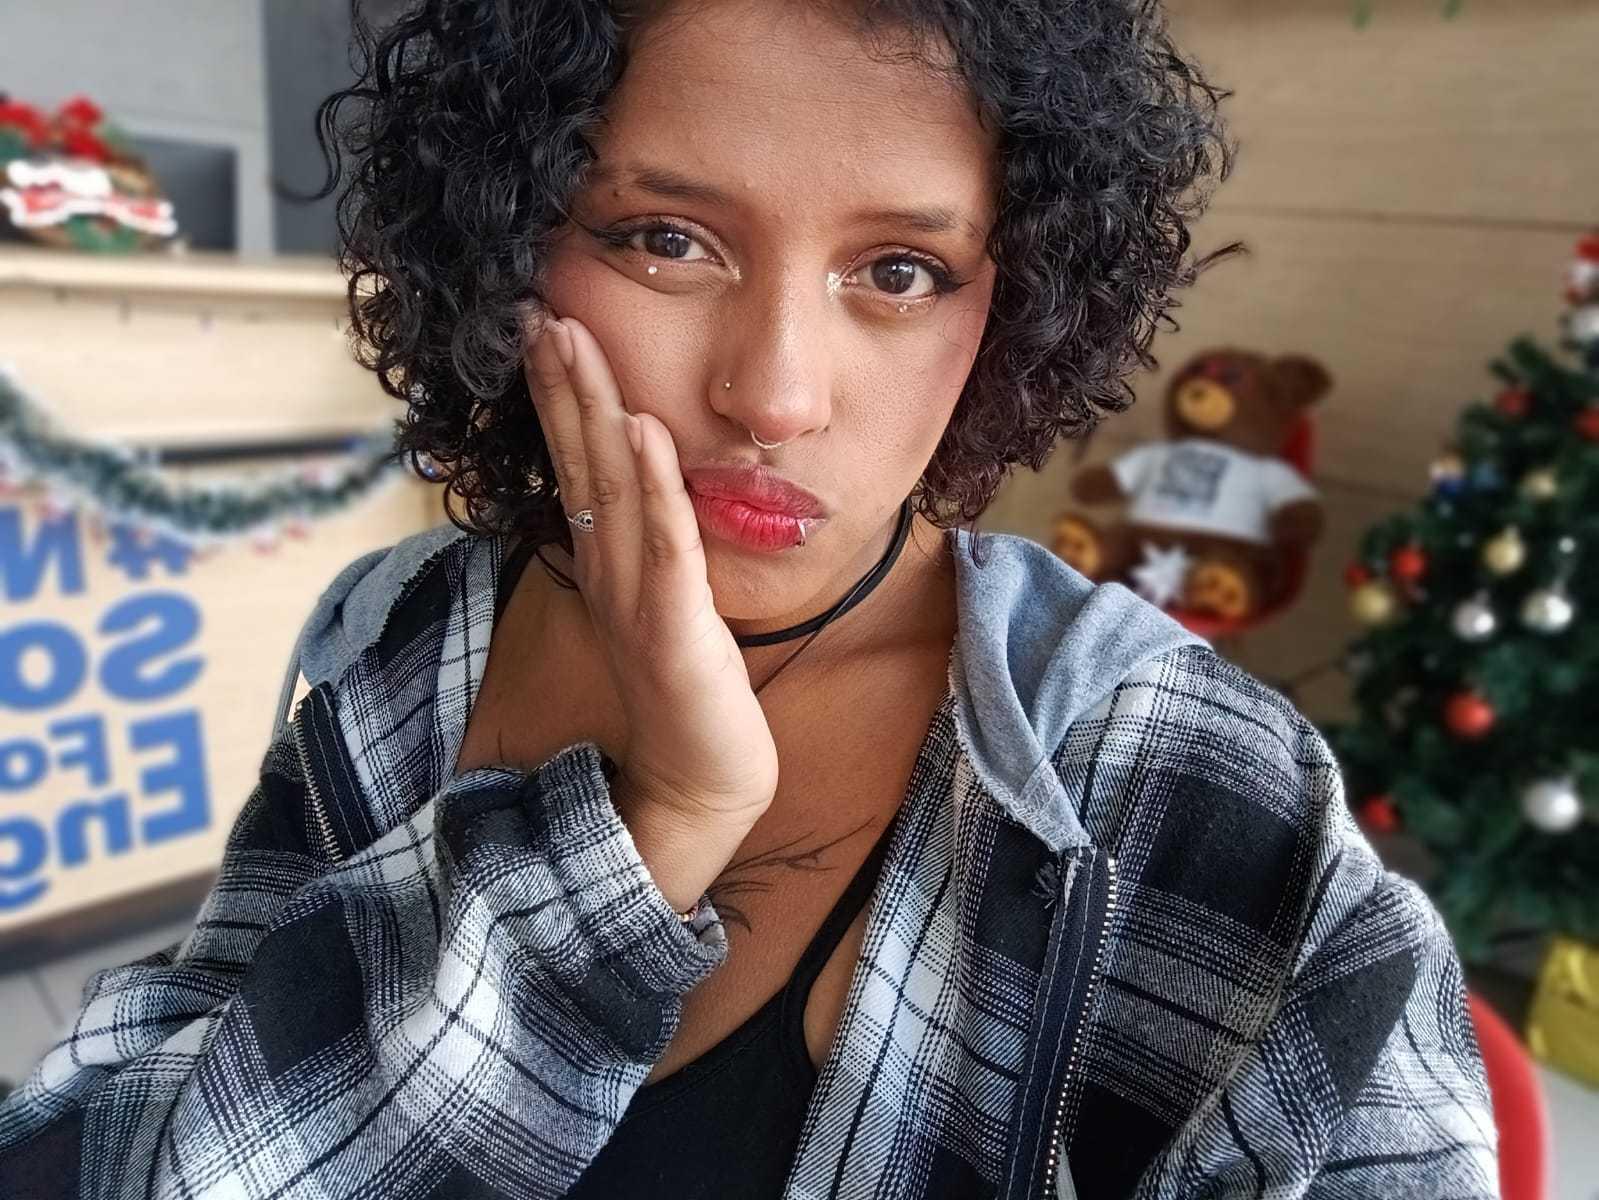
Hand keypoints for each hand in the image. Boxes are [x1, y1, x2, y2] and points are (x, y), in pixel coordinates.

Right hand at [523, 314, 778, 884]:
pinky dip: (654, 488)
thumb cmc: (685, 691)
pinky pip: (666, 547)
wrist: (703, 779)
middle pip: (580, 462)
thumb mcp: (658, 605)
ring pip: (610, 490)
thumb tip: (639, 484)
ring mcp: (635, 601)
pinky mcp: (675, 631)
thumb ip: (644, 546)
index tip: (543, 325)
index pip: (575, 464)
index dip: (558, 396)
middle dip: (561, 383)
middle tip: (539, 310)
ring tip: (575, 341)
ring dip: (593, 412)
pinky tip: (645, 431)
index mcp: (604, 564)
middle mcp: (608, 573)